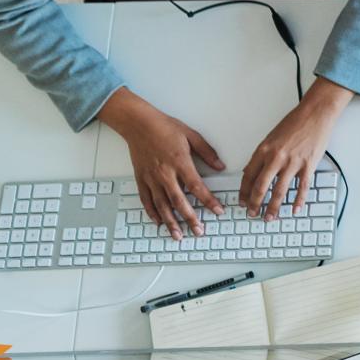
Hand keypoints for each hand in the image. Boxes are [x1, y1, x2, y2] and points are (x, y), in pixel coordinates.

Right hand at [101, 90, 224, 238]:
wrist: (139, 124)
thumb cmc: (165, 127)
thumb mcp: (191, 135)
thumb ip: (207, 152)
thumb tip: (220, 166)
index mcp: (180, 162)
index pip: (197, 187)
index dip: (208, 201)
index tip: (217, 211)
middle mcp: (165, 173)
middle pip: (179, 201)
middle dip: (190, 218)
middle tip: (198, 231)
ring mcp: (151, 178)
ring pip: (161, 205)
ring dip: (170, 222)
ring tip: (177, 235)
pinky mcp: (141, 179)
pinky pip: (146, 200)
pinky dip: (152, 213)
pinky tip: (158, 222)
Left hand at [240, 81, 350, 219]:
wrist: (316, 113)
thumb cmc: (295, 122)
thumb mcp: (272, 137)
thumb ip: (263, 155)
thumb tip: (255, 172)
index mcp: (264, 150)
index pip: (248, 176)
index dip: (243, 192)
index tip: (242, 201)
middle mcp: (276, 157)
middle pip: (261, 187)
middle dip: (255, 204)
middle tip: (252, 213)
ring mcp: (293, 162)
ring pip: (279, 191)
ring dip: (273, 207)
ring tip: (270, 217)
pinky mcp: (308, 165)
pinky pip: (302, 187)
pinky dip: (298, 201)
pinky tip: (294, 210)